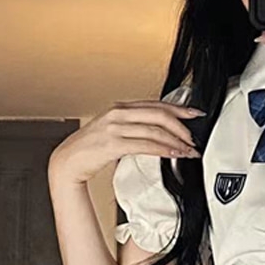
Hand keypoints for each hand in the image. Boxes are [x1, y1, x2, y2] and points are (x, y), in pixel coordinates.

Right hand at [48, 99, 204, 186]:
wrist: (69, 161)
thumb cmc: (91, 149)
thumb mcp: (114, 131)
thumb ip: (134, 127)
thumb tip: (159, 133)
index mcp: (121, 107)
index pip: (156, 104)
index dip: (179, 109)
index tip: (196, 114)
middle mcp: (118, 113)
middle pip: (159, 114)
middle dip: (182, 127)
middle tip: (194, 139)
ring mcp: (115, 127)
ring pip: (155, 130)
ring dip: (176, 142)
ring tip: (188, 151)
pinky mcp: (113, 144)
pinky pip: (145, 145)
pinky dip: (163, 149)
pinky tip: (173, 154)